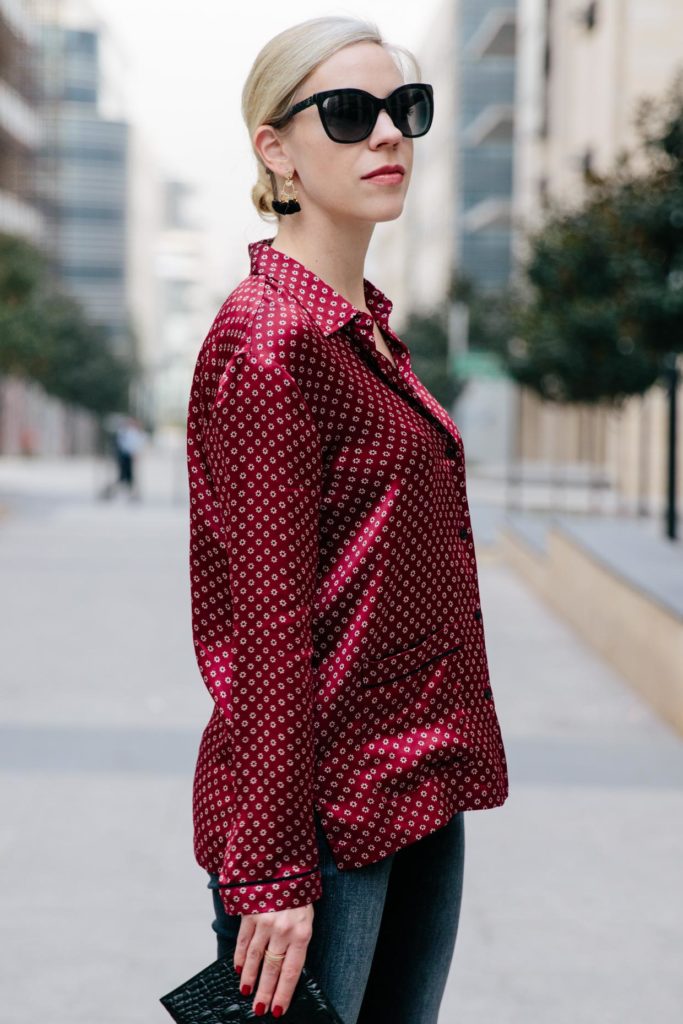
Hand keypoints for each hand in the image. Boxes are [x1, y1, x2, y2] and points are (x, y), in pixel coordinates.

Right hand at [234, 902, 314, 1017]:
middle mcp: (283, 930)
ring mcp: (265, 921)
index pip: (291, 972)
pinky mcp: (250, 913)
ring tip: (246, 992)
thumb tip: (284, 970)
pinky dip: (240, 957)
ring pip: (255, 958)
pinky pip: (243, 941)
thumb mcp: (306, 918)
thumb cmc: (299, 894)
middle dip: (264, 992)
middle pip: (272, 969)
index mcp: (301, 933)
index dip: (283, 993)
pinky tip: (239, 968)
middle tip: (258, 1009)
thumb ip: (297, 941)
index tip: (277, 1009)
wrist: (285, 864)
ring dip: (250, 977)